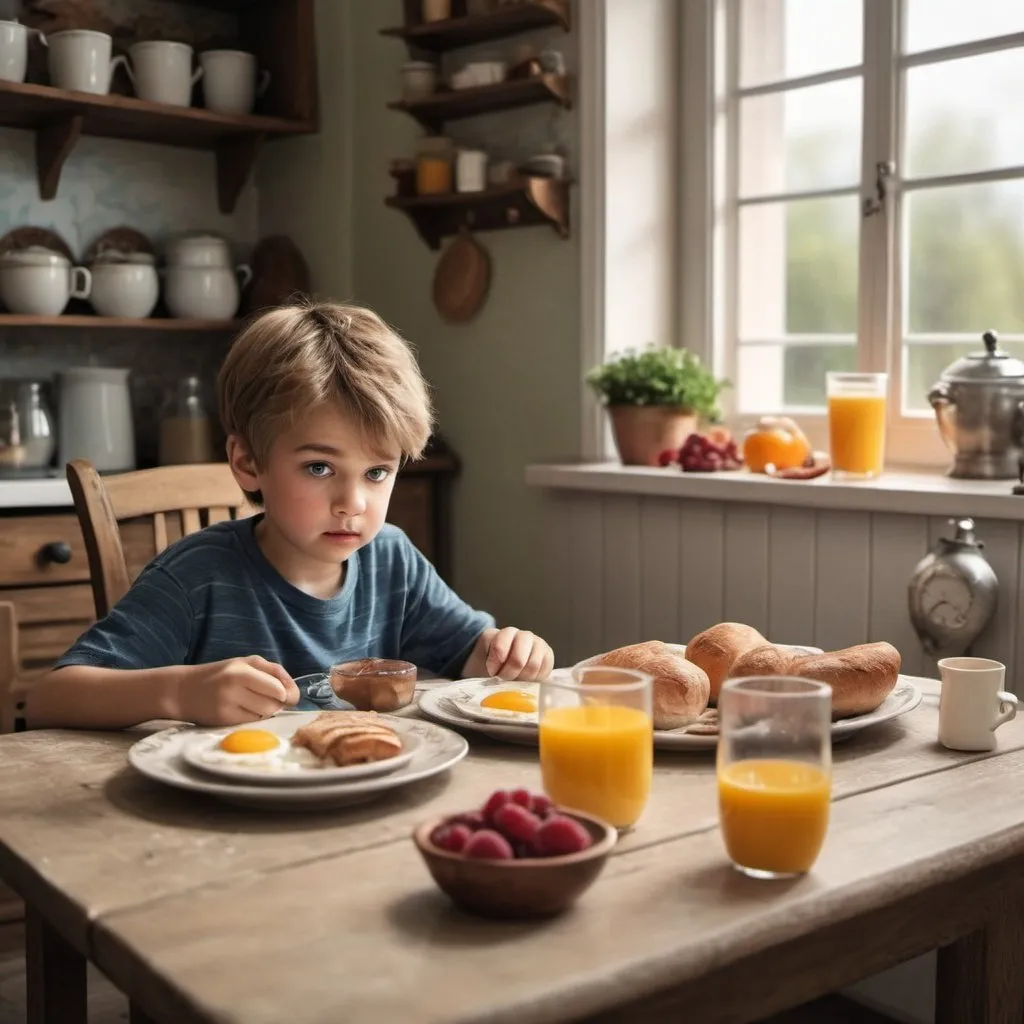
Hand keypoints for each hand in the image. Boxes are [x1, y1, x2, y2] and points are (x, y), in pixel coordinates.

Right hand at [175, 655, 300, 725]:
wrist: (183, 690)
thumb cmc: (221, 674)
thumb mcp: (246, 663)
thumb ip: (273, 672)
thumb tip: (292, 692)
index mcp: (243, 670)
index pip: (279, 689)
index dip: (287, 694)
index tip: (285, 694)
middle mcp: (234, 687)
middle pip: (274, 704)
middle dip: (276, 703)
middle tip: (266, 698)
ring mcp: (227, 705)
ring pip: (264, 715)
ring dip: (265, 711)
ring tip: (252, 702)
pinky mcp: (222, 721)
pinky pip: (251, 723)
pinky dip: (252, 718)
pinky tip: (240, 709)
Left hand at [484, 627, 554, 680]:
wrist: (504, 667)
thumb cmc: (491, 664)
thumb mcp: (481, 660)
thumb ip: (484, 663)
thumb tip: (493, 677)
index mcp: (505, 633)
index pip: (499, 647)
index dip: (495, 664)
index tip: (491, 671)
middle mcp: (524, 635)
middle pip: (518, 660)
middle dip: (509, 674)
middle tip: (504, 679)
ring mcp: (538, 644)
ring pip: (533, 666)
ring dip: (522, 678)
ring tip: (515, 681)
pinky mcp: (548, 656)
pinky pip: (544, 671)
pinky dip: (534, 679)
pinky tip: (526, 680)